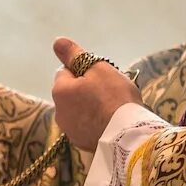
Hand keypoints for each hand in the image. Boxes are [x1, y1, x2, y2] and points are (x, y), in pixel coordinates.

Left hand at [51, 37, 141, 152]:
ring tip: (113, 109)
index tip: (103, 76)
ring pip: (79, 110)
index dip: (85, 70)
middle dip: (87, 89)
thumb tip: (57, 41)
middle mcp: (59, 112)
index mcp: (59, 91)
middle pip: (72, 92)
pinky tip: (112, 123)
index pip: (67, 71)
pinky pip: (87, 126)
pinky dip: (96, 123)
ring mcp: (69, 131)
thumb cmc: (114, 98)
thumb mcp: (97, 68)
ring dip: (91, 107)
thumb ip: (75, 55)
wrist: (128, 137)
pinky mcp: (82, 144)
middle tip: (111, 92)